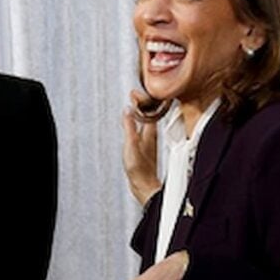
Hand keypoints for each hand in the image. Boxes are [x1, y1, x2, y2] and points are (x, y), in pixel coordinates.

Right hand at [123, 91, 160, 205]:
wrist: (144, 187)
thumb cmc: (139, 169)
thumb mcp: (131, 146)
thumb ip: (129, 128)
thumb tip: (128, 110)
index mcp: (150, 132)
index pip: (149, 110)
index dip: (142, 99)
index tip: (134, 92)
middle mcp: (152, 135)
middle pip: (149, 114)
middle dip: (142, 102)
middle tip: (133, 94)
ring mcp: (149, 141)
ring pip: (147, 121)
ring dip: (141, 111)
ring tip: (134, 103)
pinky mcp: (146, 147)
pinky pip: (144, 128)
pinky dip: (139, 121)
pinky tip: (136, 123)